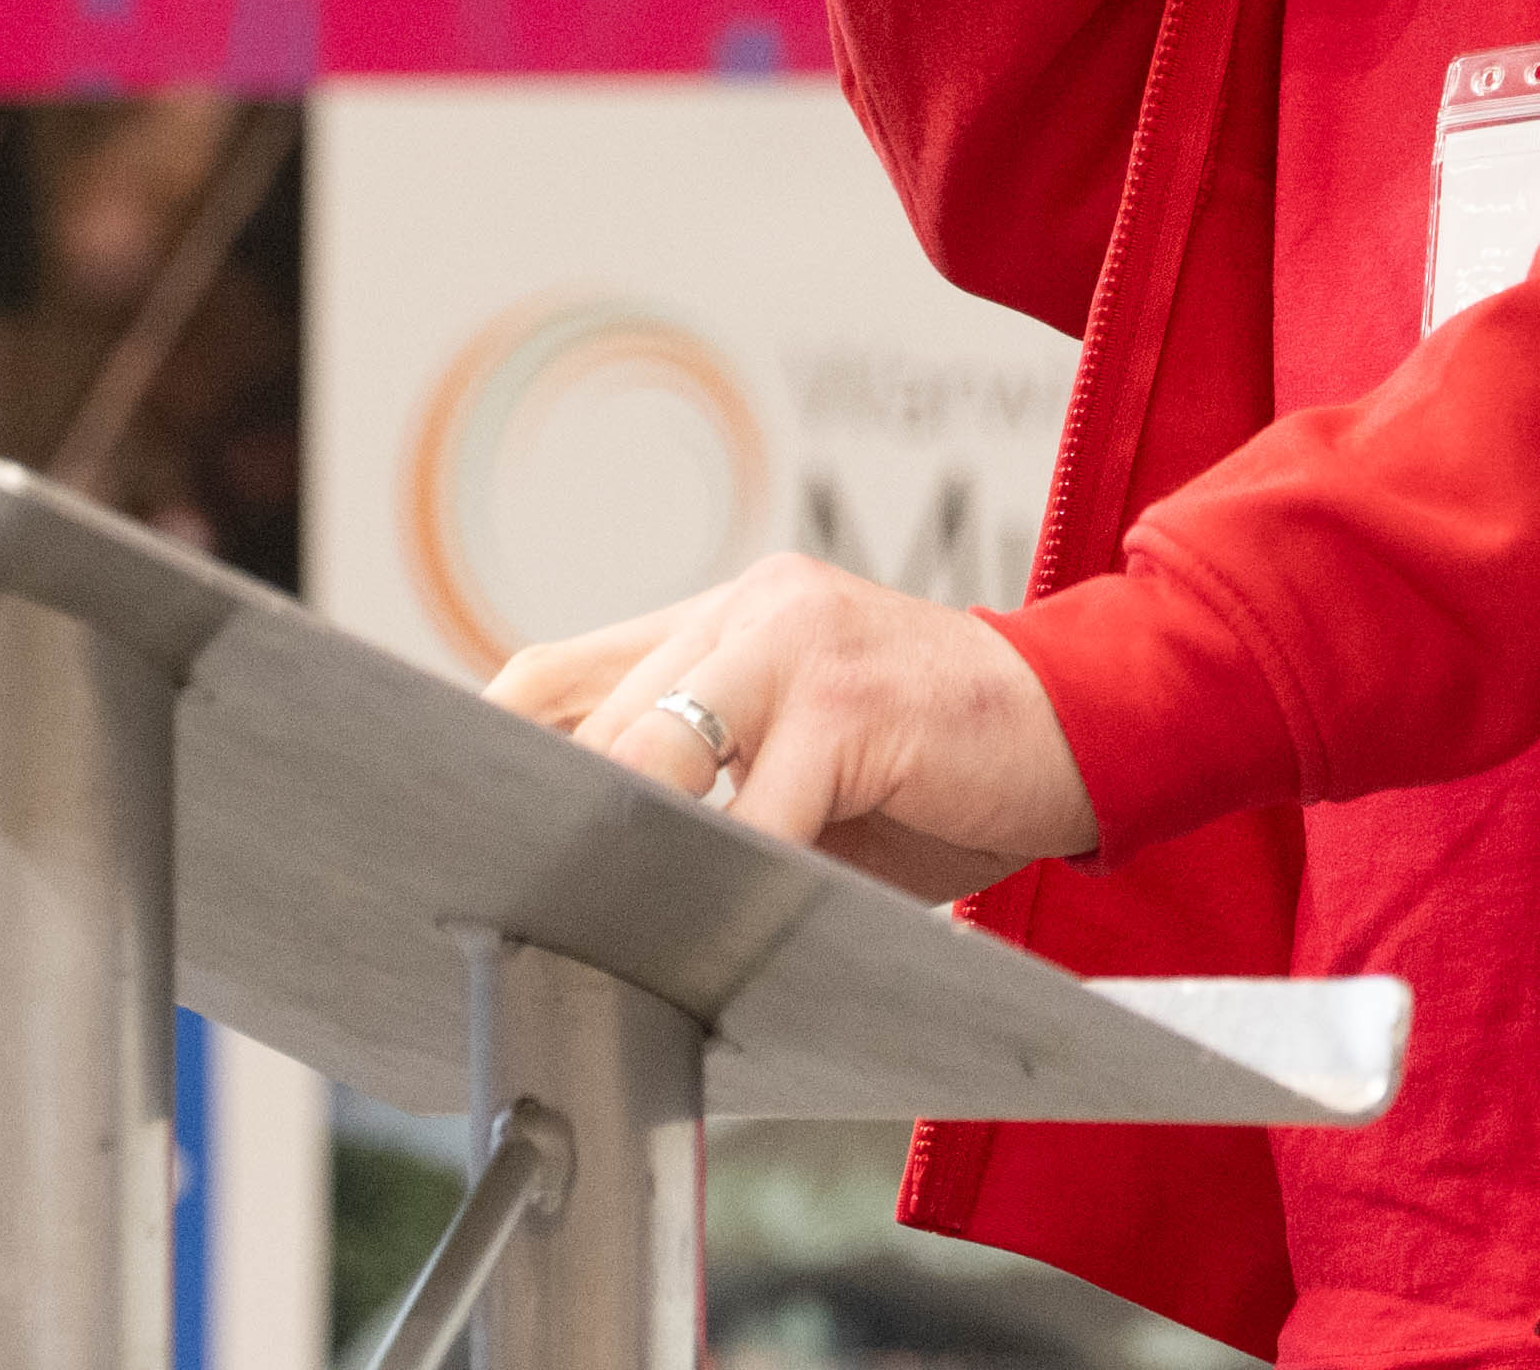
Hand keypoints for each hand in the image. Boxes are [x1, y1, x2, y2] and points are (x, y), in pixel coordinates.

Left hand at [485, 552, 1100, 903]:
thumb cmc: (942, 764)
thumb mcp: (806, 767)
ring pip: (654, 754)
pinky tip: (722, 928)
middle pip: (588, 721)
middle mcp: (748, 610)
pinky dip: (732, 878)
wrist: (1092, 718)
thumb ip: (714, 791)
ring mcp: (797, 641)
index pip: (553, 675)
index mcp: (724, 617)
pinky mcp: (851, 697)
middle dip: (547, 825)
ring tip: (593, 926)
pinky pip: (758, 811)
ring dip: (625, 851)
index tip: (447, 838)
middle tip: (510, 914)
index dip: (488, 755)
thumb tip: (592, 878)